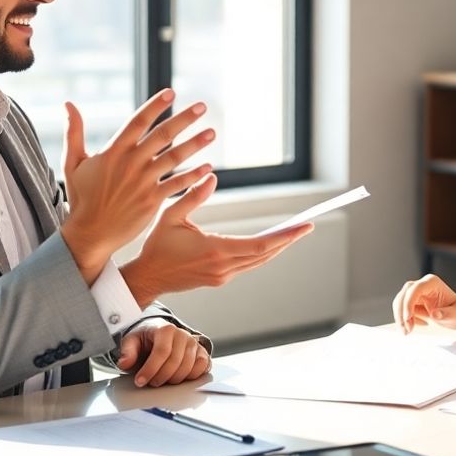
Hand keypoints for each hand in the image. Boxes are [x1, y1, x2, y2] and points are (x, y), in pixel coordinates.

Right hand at [59, 89, 215, 283]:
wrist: (90, 233)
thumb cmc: (82, 197)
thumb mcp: (73, 162)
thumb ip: (74, 132)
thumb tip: (68, 104)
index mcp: (113, 151)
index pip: (138, 121)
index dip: (155, 105)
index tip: (171, 92)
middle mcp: (131, 163)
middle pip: (162, 135)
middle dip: (184, 119)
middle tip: (202, 106)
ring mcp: (144, 182)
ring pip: (174, 158)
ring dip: (195, 144)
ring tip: (212, 132)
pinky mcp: (153, 200)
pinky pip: (178, 184)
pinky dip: (193, 176)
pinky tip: (208, 167)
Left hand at [116, 320, 211, 386]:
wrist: (159, 334)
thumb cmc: (146, 338)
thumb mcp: (132, 341)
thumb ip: (127, 351)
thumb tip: (124, 363)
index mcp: (166, 329)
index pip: (161, 352)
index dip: (150, 369)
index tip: (140, 381)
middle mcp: (182, 335)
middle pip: (175, 362)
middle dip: (161, 377)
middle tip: (151, 383)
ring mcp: (194, 344)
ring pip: (188, 367)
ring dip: (173, 380)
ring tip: (162, 380)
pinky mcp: (202, 353)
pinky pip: (202, 367)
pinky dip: (191, 376)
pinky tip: (178, 378)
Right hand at [121, 173, 312, 306]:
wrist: (148, 277)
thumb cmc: (157, 246)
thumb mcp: (171, 216)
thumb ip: (192, 196)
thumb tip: (211, 176)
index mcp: (215, 251)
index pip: (260, 246)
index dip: (285, 237)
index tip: (303, 227)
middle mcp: (223, 267)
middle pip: (266, 254)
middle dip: (288, 240)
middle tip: (308, 226)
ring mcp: (222, 276)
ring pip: (259, 262)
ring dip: (278, 248)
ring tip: (294, 233)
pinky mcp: (220, 279)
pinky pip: (249, 265)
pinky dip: (263, 253)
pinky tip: (271, 242)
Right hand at [392, 274, 455, 333]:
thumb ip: (446, 314)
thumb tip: (434, 314)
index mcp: (432, 283)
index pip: (415, 289)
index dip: (408, 303)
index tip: (408, 319)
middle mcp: (422, 285)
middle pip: (404, 294)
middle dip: (402, 312)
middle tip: (407, 330)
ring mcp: (417, 292)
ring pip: (400, 301)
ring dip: (400, 317)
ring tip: (408, 331)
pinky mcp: (413, 301)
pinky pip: (402, 309)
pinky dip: (404, 319)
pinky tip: (415, 326)